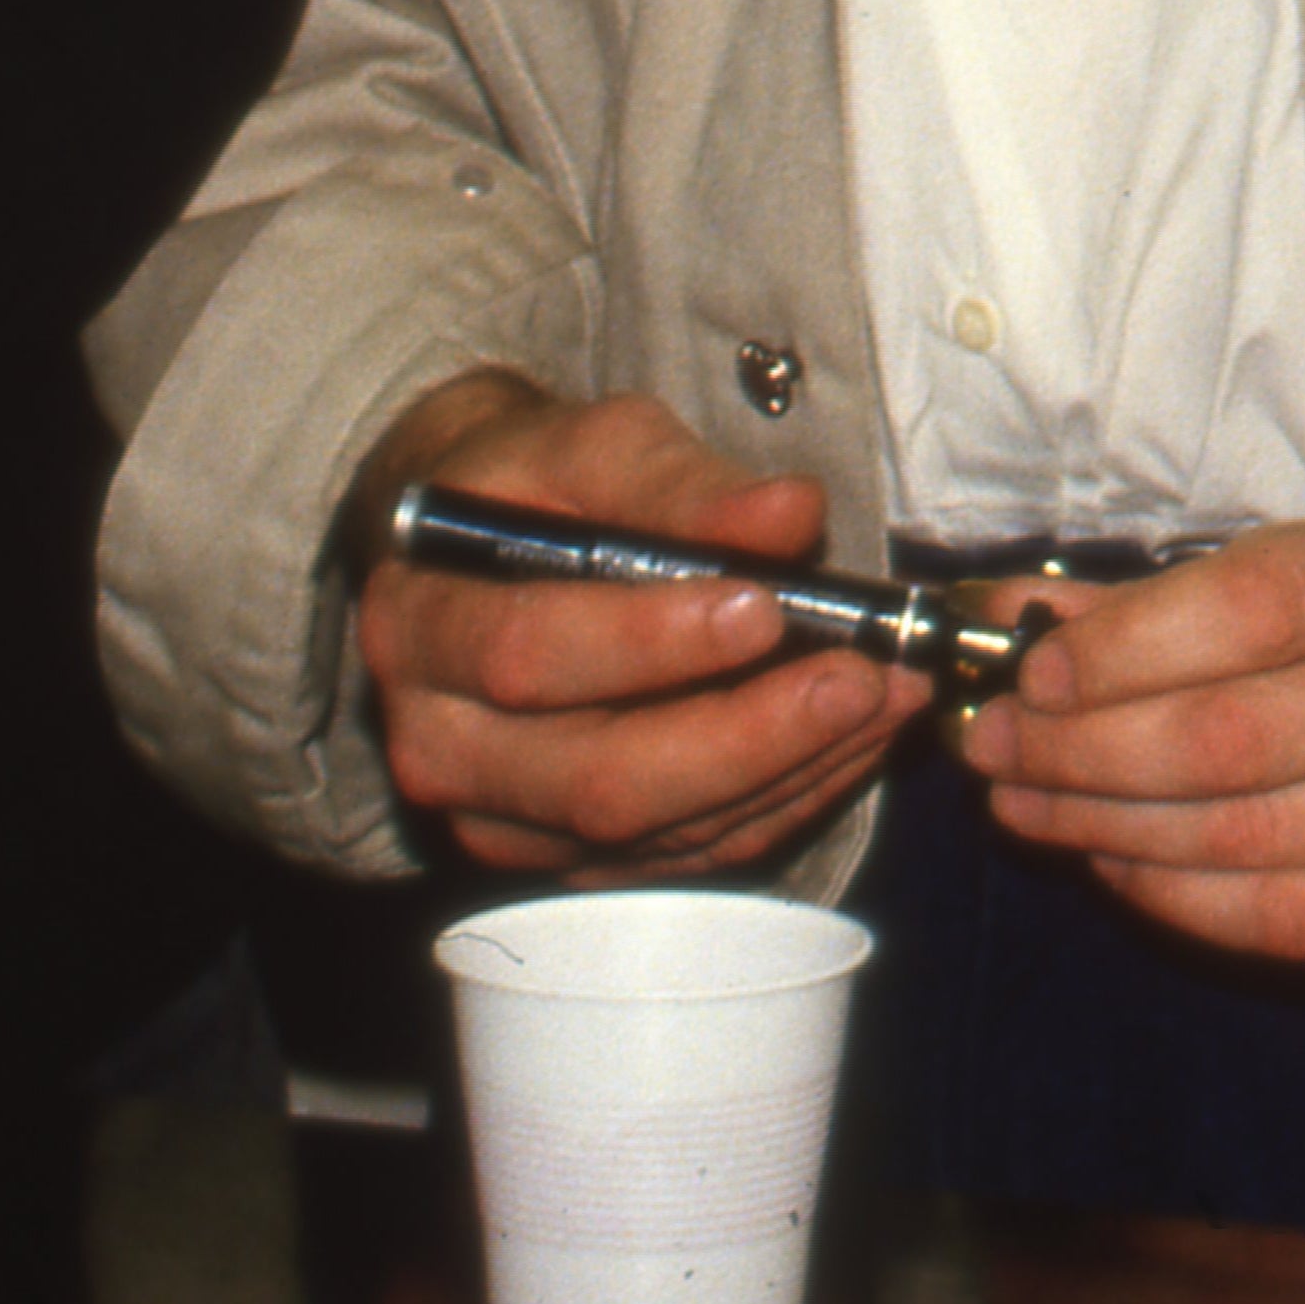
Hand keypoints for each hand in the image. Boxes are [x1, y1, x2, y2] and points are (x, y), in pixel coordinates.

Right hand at [352, 375, 920, 878]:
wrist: (485, 554)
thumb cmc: (539, 488)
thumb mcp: (593, 445)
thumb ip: (681, 481)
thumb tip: (788, 517)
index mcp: (417, 626)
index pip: (528, 654)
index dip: (649, 641)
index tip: (764, 606)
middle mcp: (440, 744)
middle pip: (597, 777)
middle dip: (746, 733)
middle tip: (858, 677)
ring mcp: (501, 819)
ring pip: (652, 829)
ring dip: (787, 769)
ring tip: (887, 696)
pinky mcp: (565, 858)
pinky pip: (684, 853)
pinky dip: (780, 798)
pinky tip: (852, 739)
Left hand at [955, 491, 1304, 968]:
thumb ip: (1192, 592)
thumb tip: (1024, 621)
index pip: (1243, 614)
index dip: (1115, 653)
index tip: (1029, 671)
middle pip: (1219, 744)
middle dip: (1075, 752)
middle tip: (995, 748)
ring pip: (1236, 842)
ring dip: (1102, 830)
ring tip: (1029, 807)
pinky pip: (1283, 923)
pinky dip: (1176, 900)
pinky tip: (1118, 863)